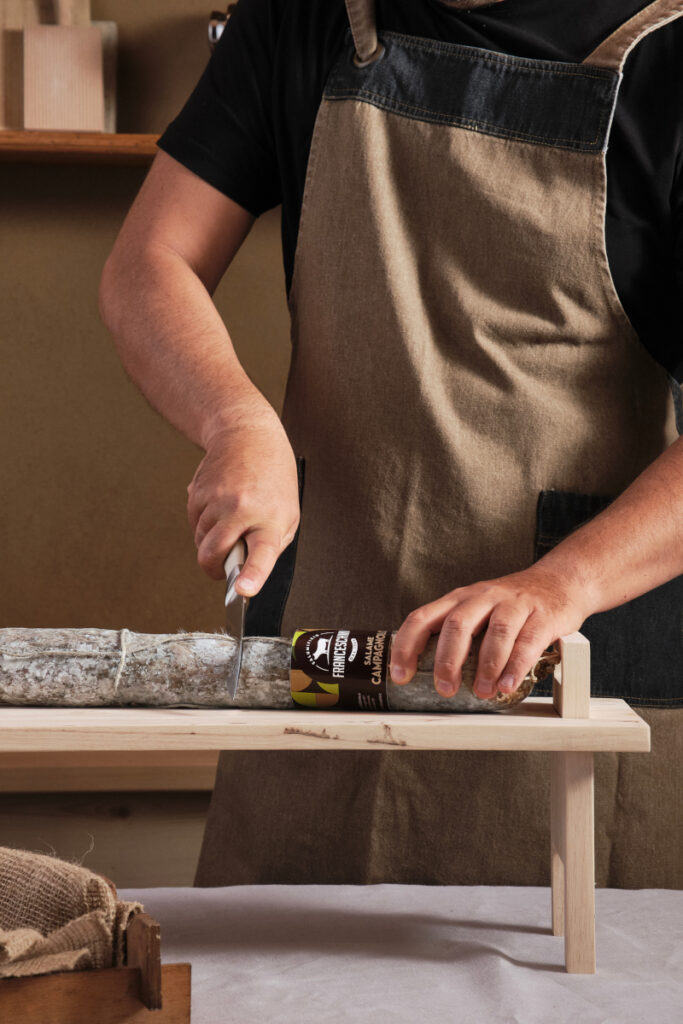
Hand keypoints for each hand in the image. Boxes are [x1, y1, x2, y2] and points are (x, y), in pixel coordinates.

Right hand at [187, 403, 299, 594]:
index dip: (251, 575)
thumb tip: (244, 572)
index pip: (261, 553)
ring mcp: (216, 500)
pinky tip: (219, 506)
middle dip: (212, 569)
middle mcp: (241, 509)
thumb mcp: (287, 515)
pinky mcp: (197, 493)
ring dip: (210, 541)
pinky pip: (193, 523)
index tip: (242, 589)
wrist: (248, 436)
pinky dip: (203, 523)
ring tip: (230, 520)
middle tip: (222, 570)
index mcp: (270, 519)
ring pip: (200, 541)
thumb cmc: (272, 478)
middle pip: (212, 554)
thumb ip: (269, 546)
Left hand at [389, 565, 587, 699]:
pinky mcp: (542, 616)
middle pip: (457, 624)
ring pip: (495, 632)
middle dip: (447, 660)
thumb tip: (427, 674)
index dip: (407, 646)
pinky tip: (507, 684)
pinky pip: (527, 641)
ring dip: (485, 666)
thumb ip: (456, 634)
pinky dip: (515, 666)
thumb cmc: (511, 604)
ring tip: (481, 692)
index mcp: (459, 598)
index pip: (423, 617)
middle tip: (445, 689)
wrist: (560, 581)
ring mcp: (513, 604)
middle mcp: (483, 597)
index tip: (400, 675)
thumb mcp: (476, 609)